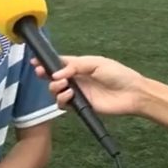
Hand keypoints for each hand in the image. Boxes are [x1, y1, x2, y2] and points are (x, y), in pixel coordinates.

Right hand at [31, 55, 148, 115]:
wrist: (132, 93)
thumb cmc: (118, 74)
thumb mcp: (97, 63)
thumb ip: (75, 66)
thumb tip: (57, 73)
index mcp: (78, 66)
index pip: (58, 63)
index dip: (45, 63)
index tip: (35, 62)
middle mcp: (75, 79)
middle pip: (52, 77)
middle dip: (44, 74)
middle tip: (42, 73)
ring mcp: (77, 92)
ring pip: (55, 91)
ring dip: (54, 87)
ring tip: (64, 84)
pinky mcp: (80, 106)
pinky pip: (63, 104)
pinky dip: (62, 100)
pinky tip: (70, 95)